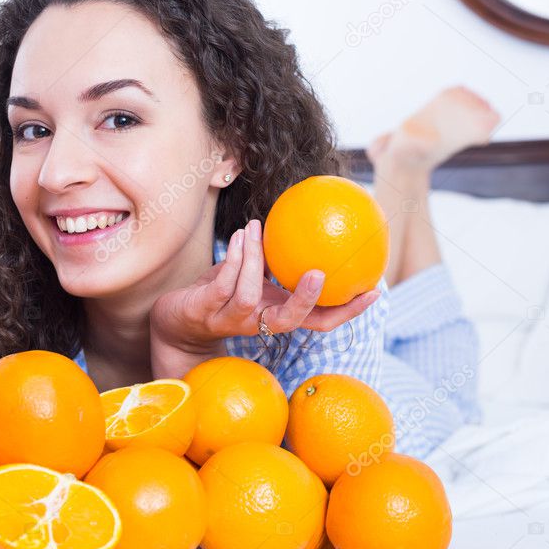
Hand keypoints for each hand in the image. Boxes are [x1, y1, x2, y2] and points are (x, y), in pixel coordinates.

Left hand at [150, 219, 379, 358]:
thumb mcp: (252, 278)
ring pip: (250, 296)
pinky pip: (223, 285)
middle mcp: (257, 323)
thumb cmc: (218, 294)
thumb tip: (305, 225)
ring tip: (256, 229)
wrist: (174, 320)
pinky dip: (233, 260)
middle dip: (306, 299)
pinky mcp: (203, 310)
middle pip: (289, 321)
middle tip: (320, 273)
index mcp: (275, 315)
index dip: (347, 312)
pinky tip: (239, 237)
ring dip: (255, 261)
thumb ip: (275, 260)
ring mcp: (229, 320)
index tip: (373, 292)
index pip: (318, 322)